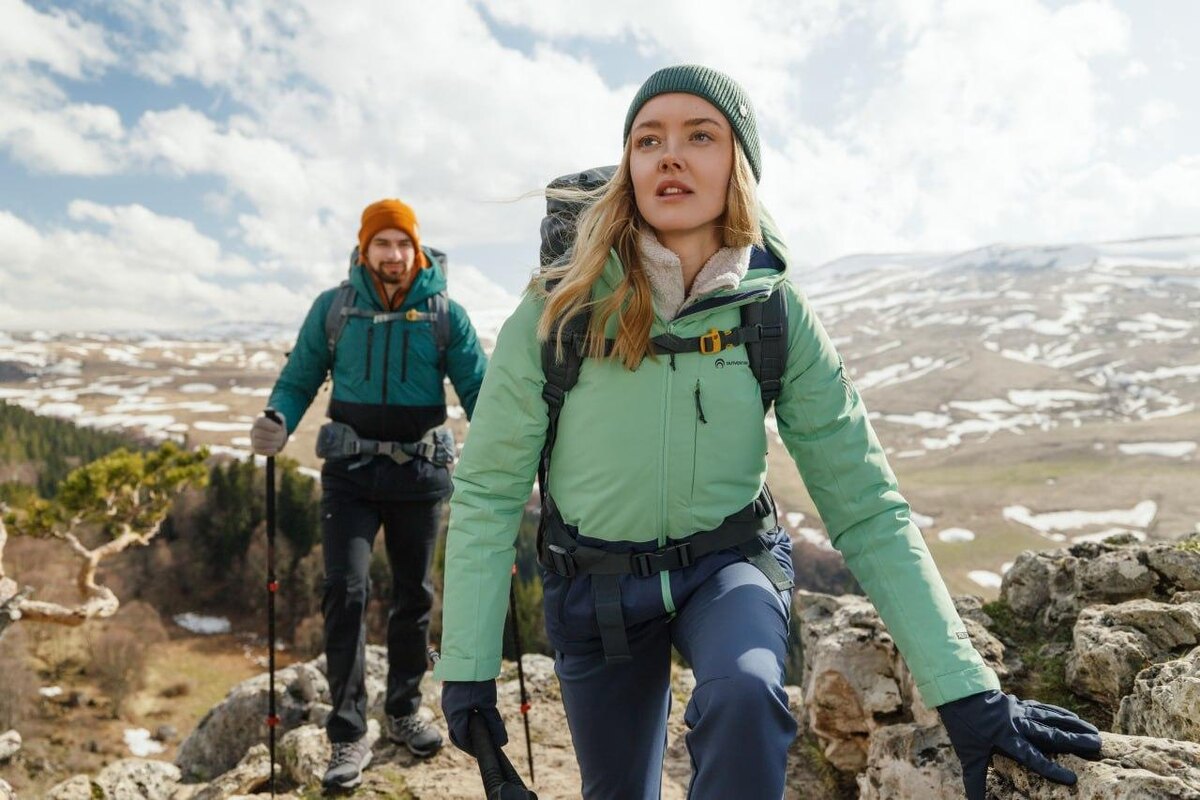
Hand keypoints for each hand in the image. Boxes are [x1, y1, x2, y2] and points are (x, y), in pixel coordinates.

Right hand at [250, 411, 286, 455]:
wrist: (277, 435)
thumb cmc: (278, 426)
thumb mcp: (280, 420)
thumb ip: (279, 418)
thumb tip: (277, 417)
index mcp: (258, 421)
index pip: (260, 422)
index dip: (270, 425)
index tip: (279, 428)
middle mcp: (253, 430)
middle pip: (259, 433)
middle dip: (273, 436)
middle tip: (281, 437)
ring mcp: (253, 440)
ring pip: (258, 443)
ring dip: (271, 444)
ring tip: (279, 443)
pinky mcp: (255, 449)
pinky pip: (259, 451)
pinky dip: (268, 451)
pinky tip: (276, 449)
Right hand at [441, 680, 506, 755]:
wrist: (469, 656)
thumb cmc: (477, 680)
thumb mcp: (488, 703)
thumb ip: (494, 723)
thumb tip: (501, 742)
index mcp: (454, 715)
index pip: (461, 739)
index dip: (472, 747)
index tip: (483, 750)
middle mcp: (448, 709)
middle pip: (457, 732)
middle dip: (469, 739)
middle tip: (484, 742)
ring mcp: (448, 701)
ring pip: (457, 721)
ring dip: (468, 726)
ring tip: (483, 728)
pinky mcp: (451, 694)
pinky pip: (457, 711)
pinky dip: (466, 717)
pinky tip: (477, 714)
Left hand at [938, 690, 1100, 799]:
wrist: (958, 694)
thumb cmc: (963, 728)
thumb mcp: (968, 756)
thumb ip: (975, 782)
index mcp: (1005, 738)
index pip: (1032, 756)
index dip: (1051, 769)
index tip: (1072, 780)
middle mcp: (1017, 723)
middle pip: (1050, 734)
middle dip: (1075, 741)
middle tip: (1098, 746)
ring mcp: (1020, 711)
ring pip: (1052, 718)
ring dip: (1074, 725)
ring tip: (1095, 732)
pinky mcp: (1021, 703)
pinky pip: (1044, 709)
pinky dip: (1060, 713)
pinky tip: (1074, 717)